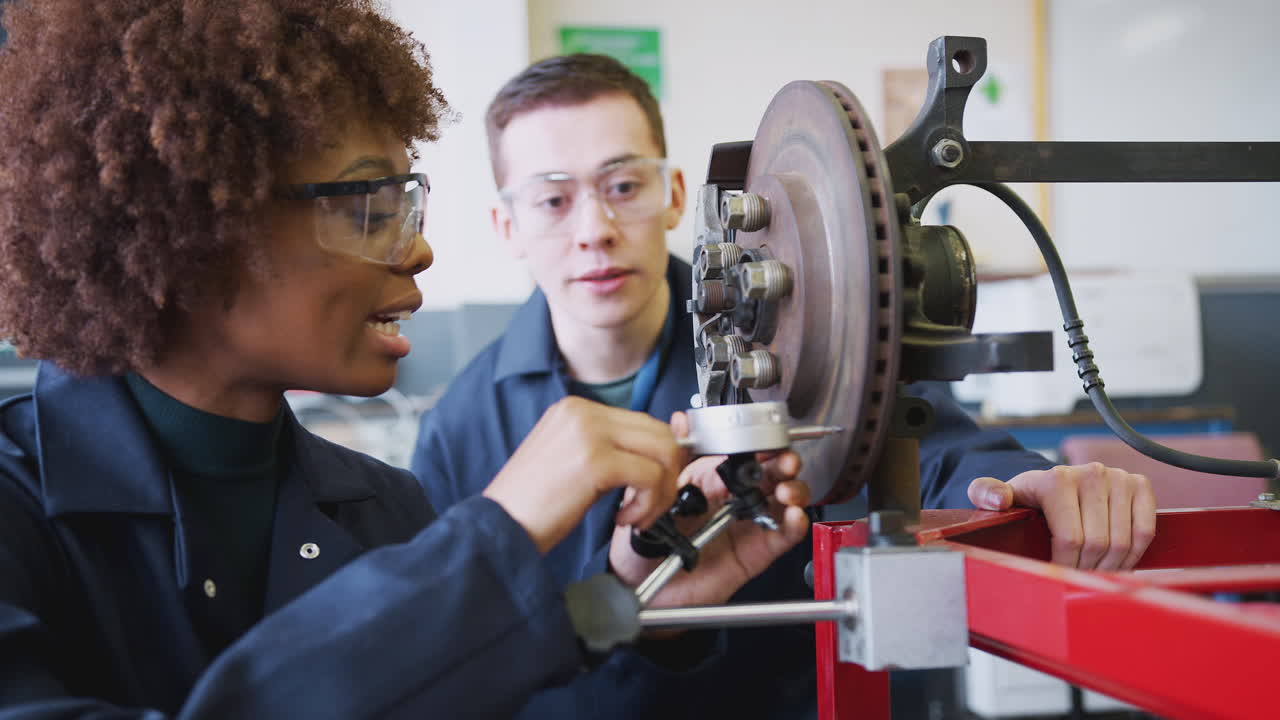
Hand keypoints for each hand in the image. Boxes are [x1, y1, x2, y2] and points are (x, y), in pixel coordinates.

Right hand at [484, 397, 682, 553]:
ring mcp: (589, 433)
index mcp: (576, 410)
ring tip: (637, 515)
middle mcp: (583, 412)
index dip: (660, 457)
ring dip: (661, 491)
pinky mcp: (595, 460)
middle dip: (669, 473)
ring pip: (663, 450)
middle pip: (659, 431)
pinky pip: (650, 476)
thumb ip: (610, 452)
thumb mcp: (573, 463)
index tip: (658, 485)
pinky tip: (624, 519)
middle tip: (654, 504)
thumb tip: (658, 456)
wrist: (498, 527)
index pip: (642, 422)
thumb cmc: (530, 506)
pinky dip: (649, 504)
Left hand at [608, 412, 810, 608]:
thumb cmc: (642, 542)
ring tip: (787, 492)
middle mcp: (732, 502)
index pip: (744, 457)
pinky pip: (780, 537)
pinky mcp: (753, 553)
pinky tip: (792, 516)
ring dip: (794, 492)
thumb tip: (681, 421)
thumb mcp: (652, 493)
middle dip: (783, 465)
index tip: (768, 440)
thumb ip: (671, 459)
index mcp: (711, 482)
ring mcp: (745, 526)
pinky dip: (793, 525)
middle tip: (784, 463)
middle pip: (771, 476)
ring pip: (783, 503)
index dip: (761, 447)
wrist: (639, 584)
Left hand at [968, 463, 1155, 569]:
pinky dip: (1134, 553)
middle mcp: (1090, 473)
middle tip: (1078, 577)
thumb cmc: (1028, 498)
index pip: (1071, 539)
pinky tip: (1117, 560)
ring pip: (1124, 540)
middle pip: (1098, 543)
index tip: (1058, 574)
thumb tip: (998, 499)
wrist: (1055, 482)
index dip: (1066, 565)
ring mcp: (1117, 477)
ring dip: (1111, 565)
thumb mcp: (1000, 496)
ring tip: (1095, 572)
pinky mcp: (1139, 484)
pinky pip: (1145, 530)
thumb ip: (986, 494)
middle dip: (1087, 569)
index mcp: (1056, 479)